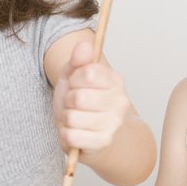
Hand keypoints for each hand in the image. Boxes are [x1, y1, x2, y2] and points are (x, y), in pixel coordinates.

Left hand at [52, 40, 128, 160]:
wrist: (96, 138)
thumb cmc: (84, 105)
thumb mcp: (76, 78)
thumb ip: (78, 61)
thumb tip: (84, 43)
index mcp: (115, 81)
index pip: (86, 73)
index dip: (73, 79)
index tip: (76, 85)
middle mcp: (120, 101)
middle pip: (78, 97)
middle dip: (68, 102)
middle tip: (74, 106)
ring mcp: (113, 123)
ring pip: (72, 118)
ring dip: (66, 119)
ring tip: (75, 119)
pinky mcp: (102, 142)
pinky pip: (71, 136)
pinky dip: (66, 135)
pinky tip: (75, 133)